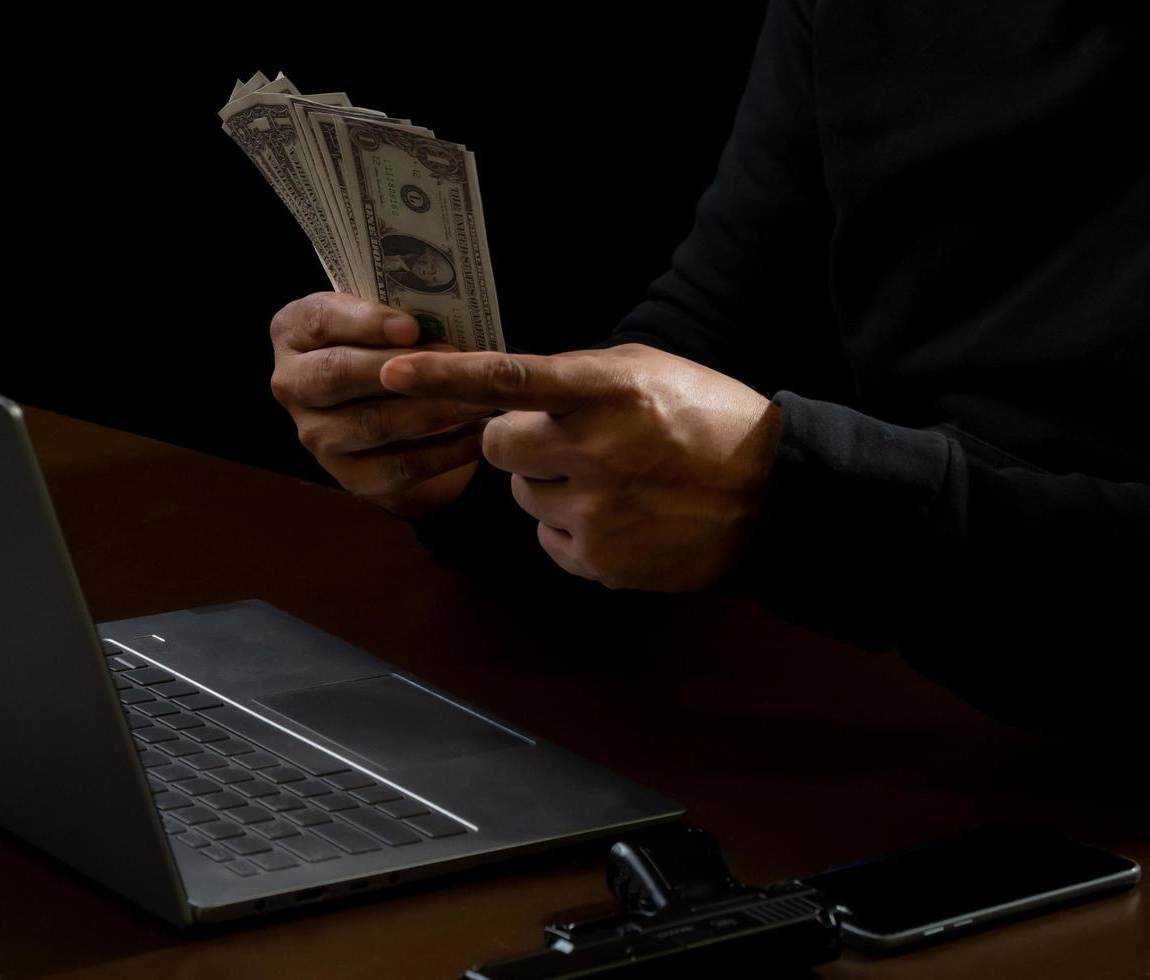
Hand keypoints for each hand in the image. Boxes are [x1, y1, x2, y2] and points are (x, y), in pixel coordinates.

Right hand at [269, 293, 488, 516]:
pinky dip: (444, 452)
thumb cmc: (392, 348)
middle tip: (459, 364)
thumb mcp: (386, 320)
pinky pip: (400, 466)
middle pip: (339, 374)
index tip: (412, 327)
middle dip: (403, 369)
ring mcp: (316, 436)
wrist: (395, 410)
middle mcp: (292, 384)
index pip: (319, 320)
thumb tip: (439, 324)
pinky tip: (477, 436)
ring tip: (478, 399)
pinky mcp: (351, 477)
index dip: (365, 322)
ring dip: (432, 411)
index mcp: (294, 332)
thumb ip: (398, 316)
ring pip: (373, 423)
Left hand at [380, 343, 781, 589]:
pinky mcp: (599, 562)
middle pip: (498, 446)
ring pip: (524, 495)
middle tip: (561, 439)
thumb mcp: (647, 372)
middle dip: (515, 440)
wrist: (771, 496)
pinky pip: (548, 540)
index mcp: (608, 391)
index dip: (446, 376)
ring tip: (610, 481)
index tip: (393, 372)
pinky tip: (619, 516)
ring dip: (550, 484)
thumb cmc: (706, 419)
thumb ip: (577, 377)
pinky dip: (572, 528)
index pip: (510, 379)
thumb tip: (510, 391)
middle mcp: (596, 450)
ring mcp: (596, 512)